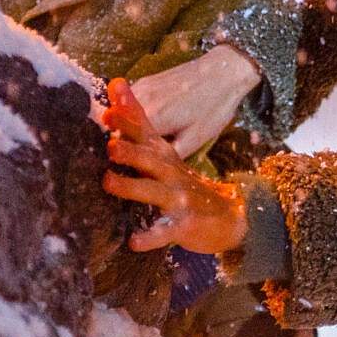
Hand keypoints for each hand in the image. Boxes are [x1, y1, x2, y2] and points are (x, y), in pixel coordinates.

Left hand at [100, 79, 249, 253]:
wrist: (228, 215)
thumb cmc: (182, 183)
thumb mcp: (164, 154)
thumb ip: (138, 128)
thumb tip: (112, 94)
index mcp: (163, 155)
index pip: (145, 129)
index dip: (129, 113)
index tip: (112, 97)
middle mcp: (171, 172)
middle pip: (150, 159)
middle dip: (131, 151)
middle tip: (110, 145)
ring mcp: (179, 198)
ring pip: (153, 193)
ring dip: (131, 187)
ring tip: (108, 182)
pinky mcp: (183, 224)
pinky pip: (163, 232)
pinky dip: (149, 237)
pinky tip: (133, 242)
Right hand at [129, 45, 261, 157]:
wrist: (224, 71)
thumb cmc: (214, 108)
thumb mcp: (194, 139)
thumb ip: (168, 154)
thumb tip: (152, 166)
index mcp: (153, 118)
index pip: (123, 142)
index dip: (122, 155)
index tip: (122, 165)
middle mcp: (141, 101)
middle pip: (118, 127)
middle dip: (120, 142)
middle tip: (128, 155)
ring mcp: (141, 87)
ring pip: (120, 113)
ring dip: (123, 127)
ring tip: (134, 141)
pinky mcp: (145, 81)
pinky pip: (128, 101)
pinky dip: (129, 113)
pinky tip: (143, 123)